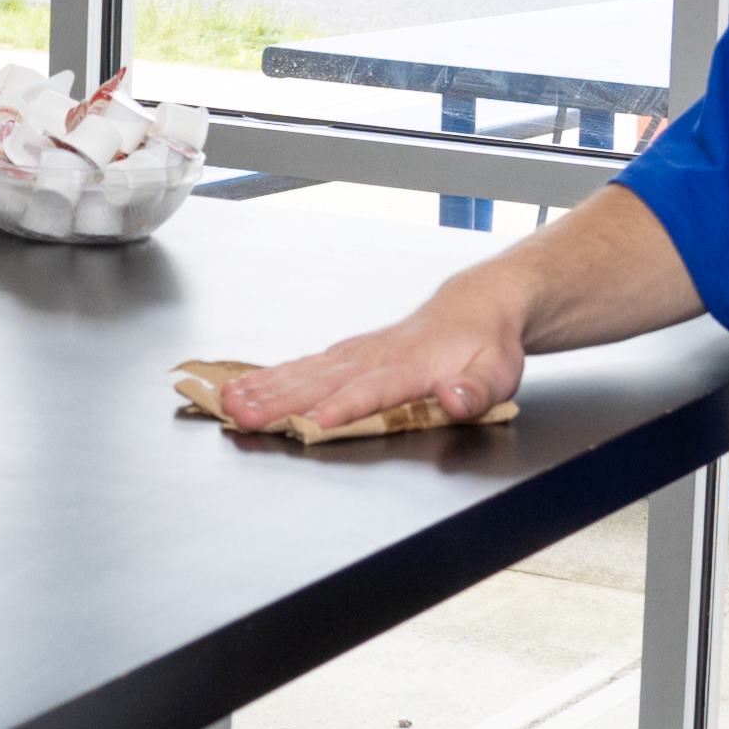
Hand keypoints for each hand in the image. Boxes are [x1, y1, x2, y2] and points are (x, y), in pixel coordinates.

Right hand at [218, 287, 526, 441]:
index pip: (373, 389)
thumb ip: (476, 389)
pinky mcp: (348, 353)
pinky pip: (304, 365)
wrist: (476, 307)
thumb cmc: (485, 347)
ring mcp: (358, 353)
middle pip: (322, 381)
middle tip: (244, 415)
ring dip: (265, 388)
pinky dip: (271, 375)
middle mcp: (376, 356)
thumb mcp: (498, 373)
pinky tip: (244, 385)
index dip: (344, 406)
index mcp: (411, 366)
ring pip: (305, 371)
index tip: (314, 422)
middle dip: (281, 400)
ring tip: (230, 403)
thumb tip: (457, 398)